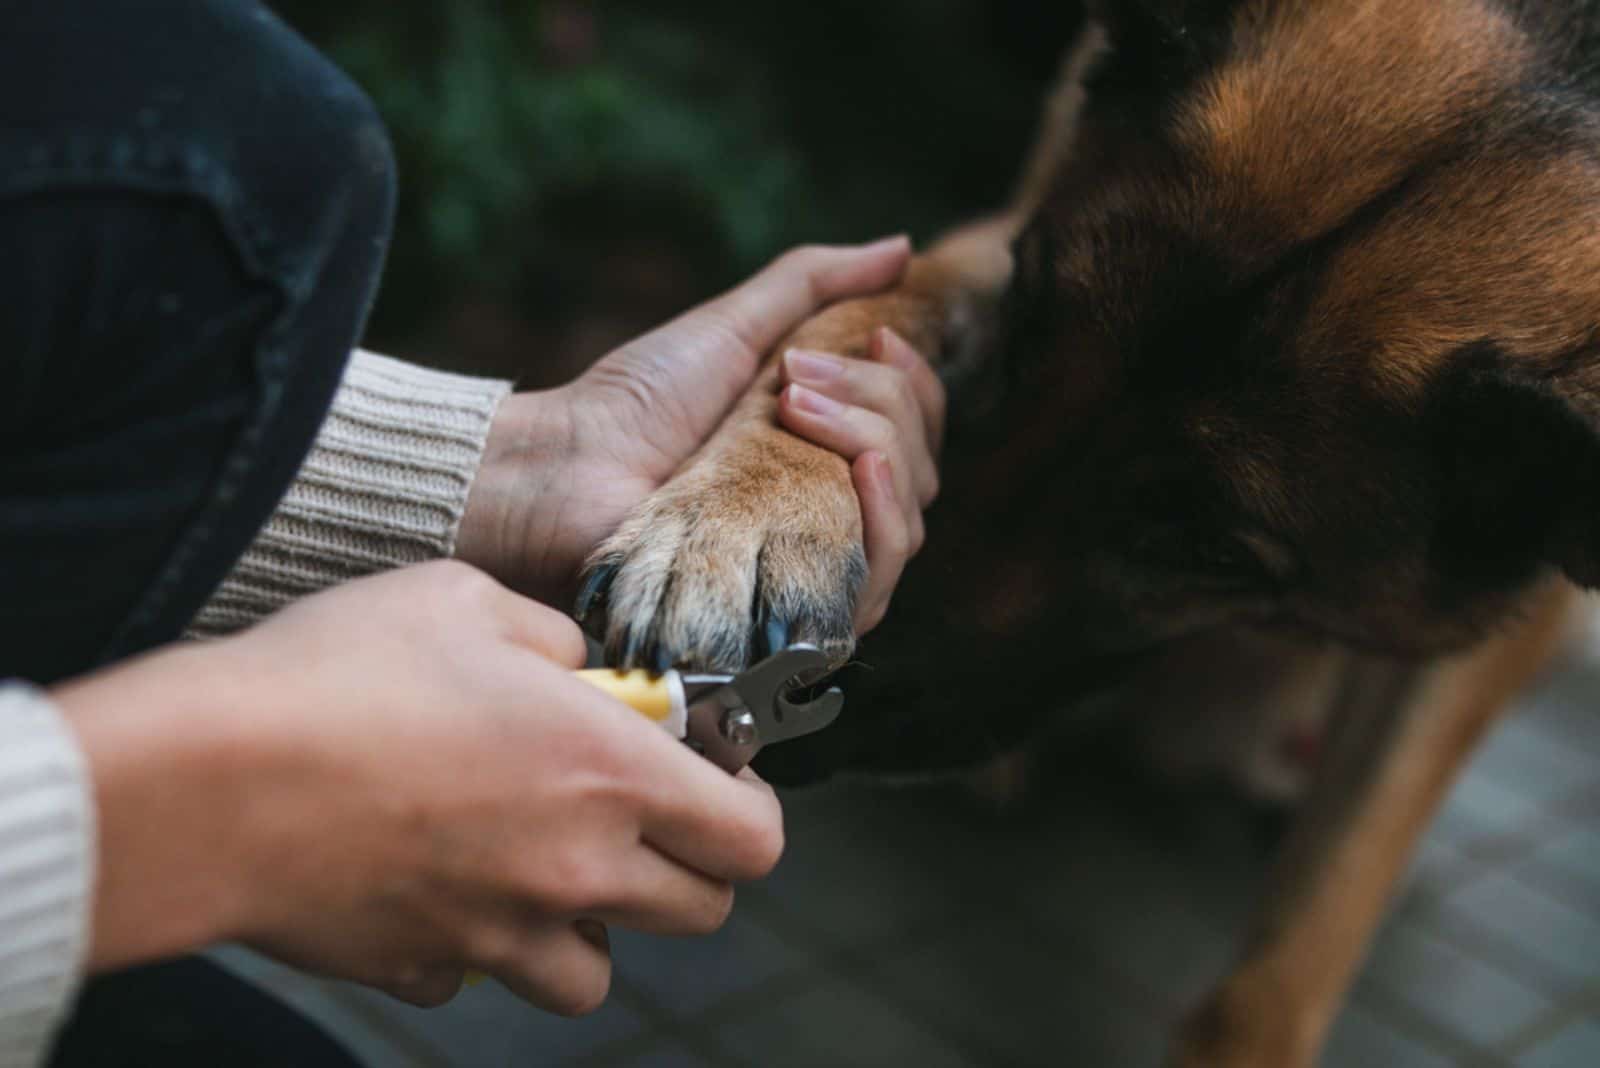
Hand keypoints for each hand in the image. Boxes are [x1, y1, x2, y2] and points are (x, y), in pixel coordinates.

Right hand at [53, 561, 782, 1014]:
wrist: (209, 779)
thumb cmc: (340, 674)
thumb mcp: (466, 600)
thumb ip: (554, 637)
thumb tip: (581, 668)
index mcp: (610, 773)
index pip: (752, 836)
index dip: (748, 806)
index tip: (716, 777)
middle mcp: (575, 869)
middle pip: (701, 912)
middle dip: (687, 867)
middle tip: (636, 816)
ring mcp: (500, 932)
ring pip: (595, 975)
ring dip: (589, 927)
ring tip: (539, 866)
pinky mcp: (424, 965)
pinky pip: (478, 975)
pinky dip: (475, 944)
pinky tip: (437, 884)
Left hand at [455, 238, 923, 609]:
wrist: (569, 471)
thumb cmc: (634, 402)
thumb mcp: (732, 325)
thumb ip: (813, 284)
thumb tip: (902, 248)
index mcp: (823, 450)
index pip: (915, 428)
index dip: (912, 381)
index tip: (875, 338)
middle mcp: (829, 511)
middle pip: (918, 468)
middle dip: (881, 401)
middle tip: (793, 381)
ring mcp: (815, 566)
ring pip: (907, 519)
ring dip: (880, 444)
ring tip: (799, 410)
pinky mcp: (797, 612)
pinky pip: (881, 580)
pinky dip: (888, 517)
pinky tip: (865, 471)